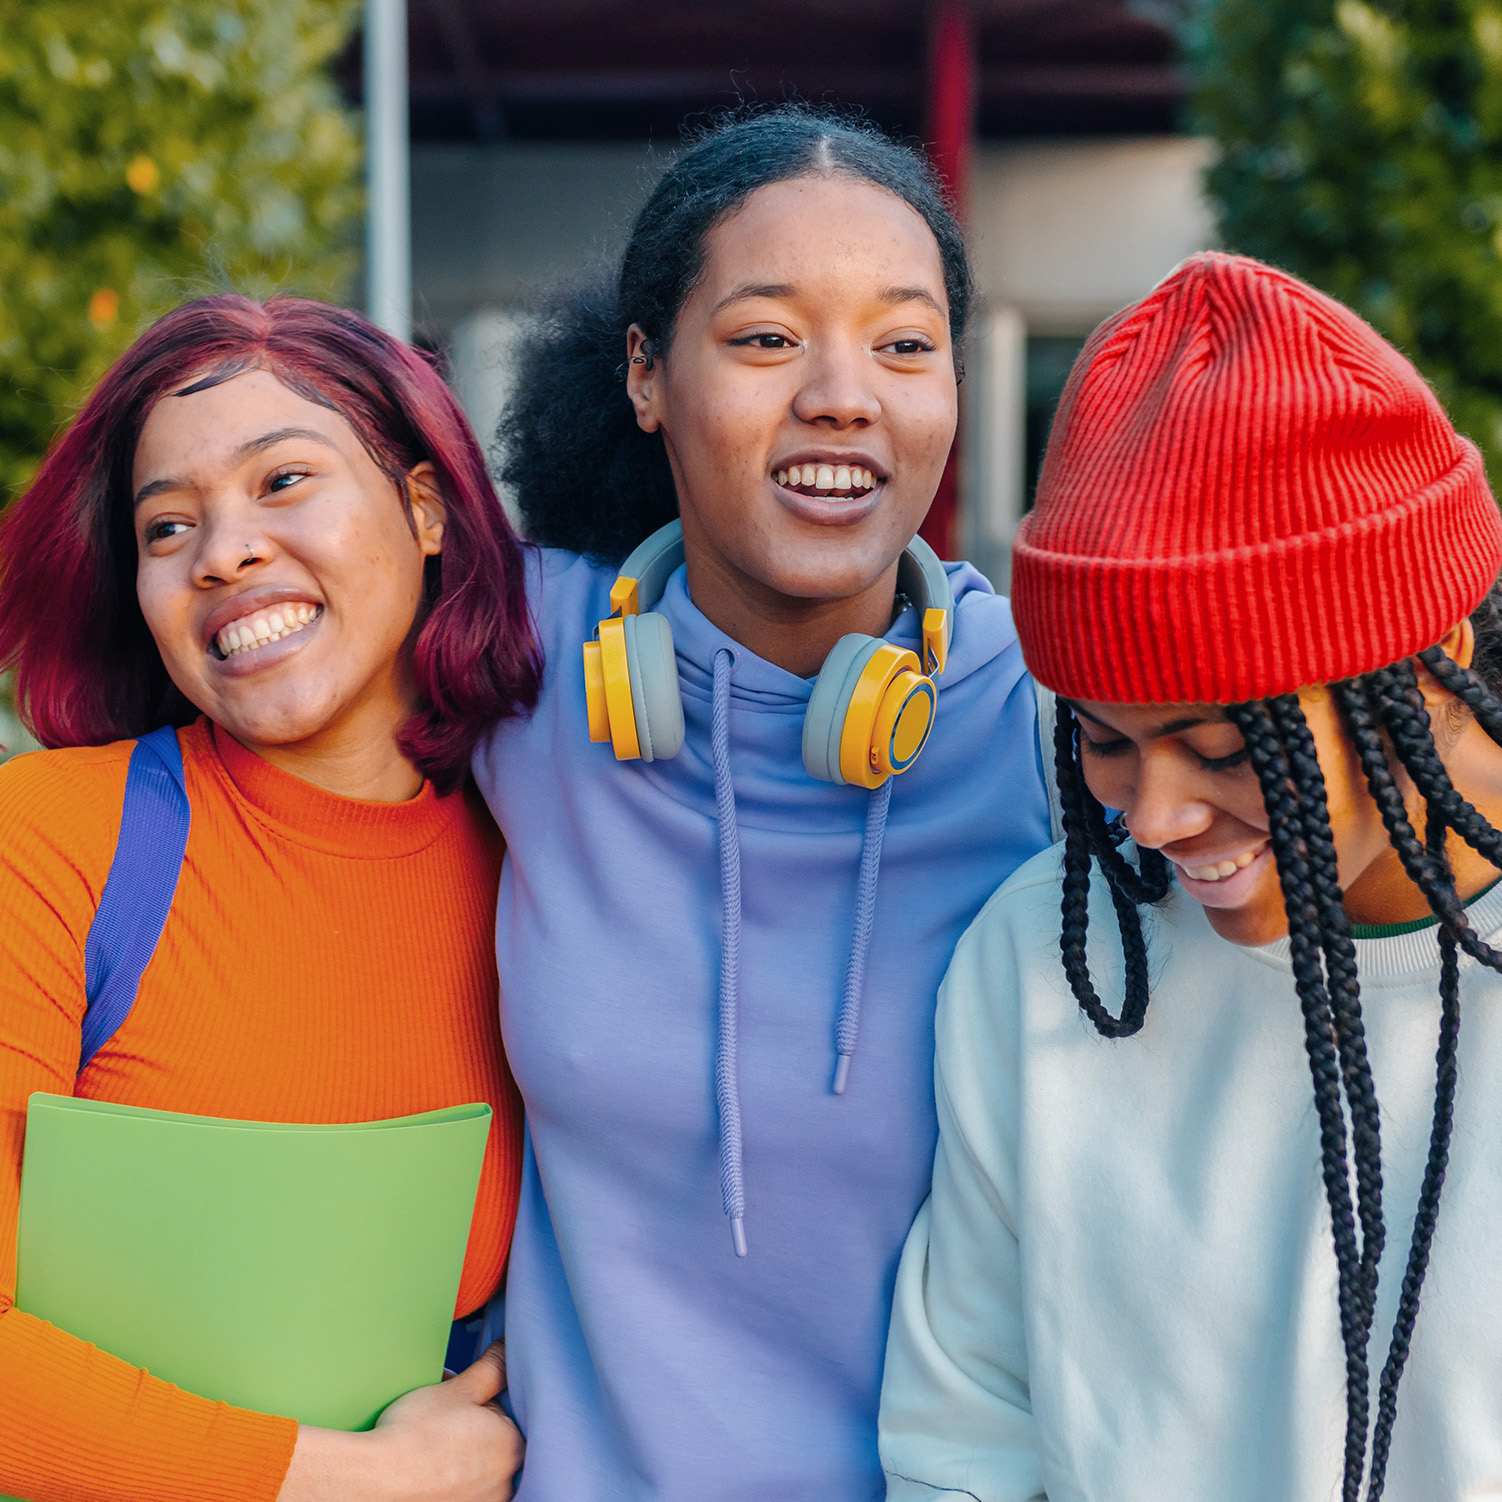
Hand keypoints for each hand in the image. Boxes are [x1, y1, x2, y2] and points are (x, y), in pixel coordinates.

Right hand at [278, 1342, 523, 1501]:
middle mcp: (504, 1482)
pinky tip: (426, 1473)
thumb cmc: (414, 1435)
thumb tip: (508, 1347)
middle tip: (438, 1423)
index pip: (502, 1414)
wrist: (373, 1482)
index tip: (452, 1405)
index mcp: (512, 1445)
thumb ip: (491, 1368)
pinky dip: (447, 1480)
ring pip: (474, 1469)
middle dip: (468, 1428)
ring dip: (458, 1456)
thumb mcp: (457, 1389)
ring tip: (430, 1449)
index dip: (474, 1403)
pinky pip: (459, 1490)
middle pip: (489, 1442)